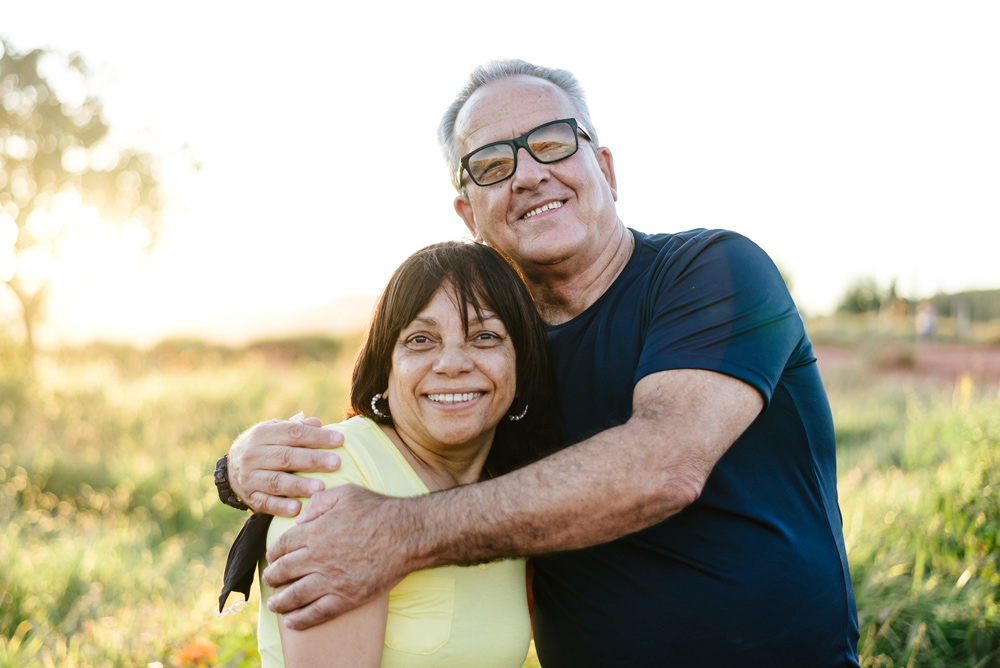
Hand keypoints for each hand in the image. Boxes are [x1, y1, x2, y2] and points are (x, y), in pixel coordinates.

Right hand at [228, 416, 343, 515]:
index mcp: (263, 434)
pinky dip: (281, 507)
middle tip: (336, 463)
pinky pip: (266, 503)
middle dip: (313, 460)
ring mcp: (250, 477)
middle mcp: (253, 455)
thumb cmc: (265, 446)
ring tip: (320, 487)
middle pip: (286, 457)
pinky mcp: (250, 497)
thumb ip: (297, 429)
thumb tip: (318, 423)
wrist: (231, 468)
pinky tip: (297, 509)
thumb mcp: (276, 431)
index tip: (340, 440)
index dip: (317, 437)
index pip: (293, 434)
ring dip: (299, 485)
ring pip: (277, 481)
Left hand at [263, 485, 416, 629]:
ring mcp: (331, 580)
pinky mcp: (346, 597)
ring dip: (280, 602)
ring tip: (275, 605)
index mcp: (314, 532)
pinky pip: (317, 613)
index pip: (282, 545)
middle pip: (283, 571)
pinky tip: (293, 621)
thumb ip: (319, 502)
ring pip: (294, 596)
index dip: (274, 553)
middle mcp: (317, 557)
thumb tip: (301, 519)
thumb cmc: (378, 511)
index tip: (272, 557)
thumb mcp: (346, 493)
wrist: (406, 534)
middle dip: (272, 577)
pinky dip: (301, 620)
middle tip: (271, 580)